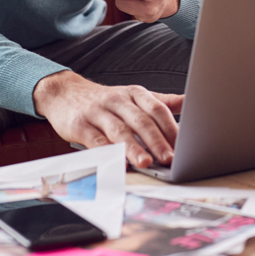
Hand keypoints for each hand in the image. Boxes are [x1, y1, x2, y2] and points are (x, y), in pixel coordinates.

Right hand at [33, 70, 183, 167]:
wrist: (64, 92)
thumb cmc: (105, 100)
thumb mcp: (134, 96)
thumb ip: (161, 102)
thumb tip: (190, 102)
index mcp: (135, 94)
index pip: (157, 109)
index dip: (171, 127)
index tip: (185, 145)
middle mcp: (119, 101)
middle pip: (141, 120)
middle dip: (157, 140)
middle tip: (170, 158)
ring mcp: (99, 112)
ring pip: (120, 130)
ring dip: (134, 148)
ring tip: (147, 162)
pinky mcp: (81, 125)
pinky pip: (96, 140)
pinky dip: (108, 152)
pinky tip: (118, 163)